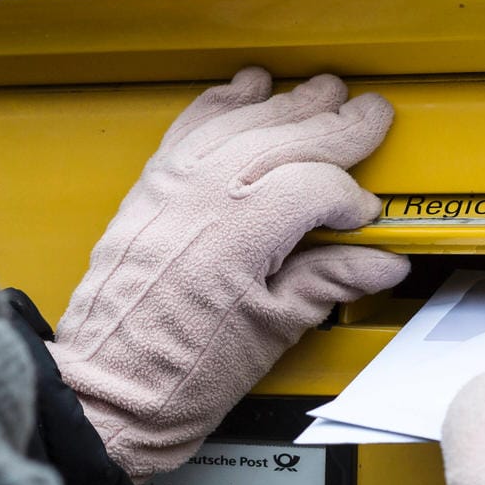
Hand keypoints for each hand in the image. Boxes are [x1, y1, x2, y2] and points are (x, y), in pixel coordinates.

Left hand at [49, 67, 408, 482]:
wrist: (106, 392)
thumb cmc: (176, 376)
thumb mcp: (271, 333)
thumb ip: (327, 283)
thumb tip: (378, 264)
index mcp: (240, 235)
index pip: (314, 185)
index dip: (349, 196)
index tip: (366, 217)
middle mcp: (201, 199)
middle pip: (281, 137)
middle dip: (333, 124)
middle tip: (370, 114)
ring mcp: (169, 189)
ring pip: (237, 122)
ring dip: (283, 104)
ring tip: (321, 92)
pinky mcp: (147, 192)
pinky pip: (188, 129)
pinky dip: (219, 106)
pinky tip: (242, 92)